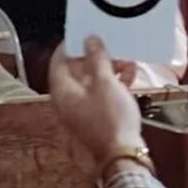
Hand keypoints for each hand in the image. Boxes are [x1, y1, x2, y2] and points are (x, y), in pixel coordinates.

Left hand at [49, 36, 142, 163]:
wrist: (124, 154)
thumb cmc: (112, 119)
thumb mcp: (106, 82)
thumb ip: (97, 58)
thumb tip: (89, 40)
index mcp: (63, 92)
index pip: (58, 62)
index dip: (69, 46)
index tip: (81, 33)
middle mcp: (69, 102)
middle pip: (76, 72)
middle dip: (94, 57)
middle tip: (108, 44)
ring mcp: (83, 111)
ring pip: (91, 83)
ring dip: (107, 70)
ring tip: (125, 60)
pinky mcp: (97, 118)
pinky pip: (101, 95)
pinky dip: (113, 84)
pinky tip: (129, 76)